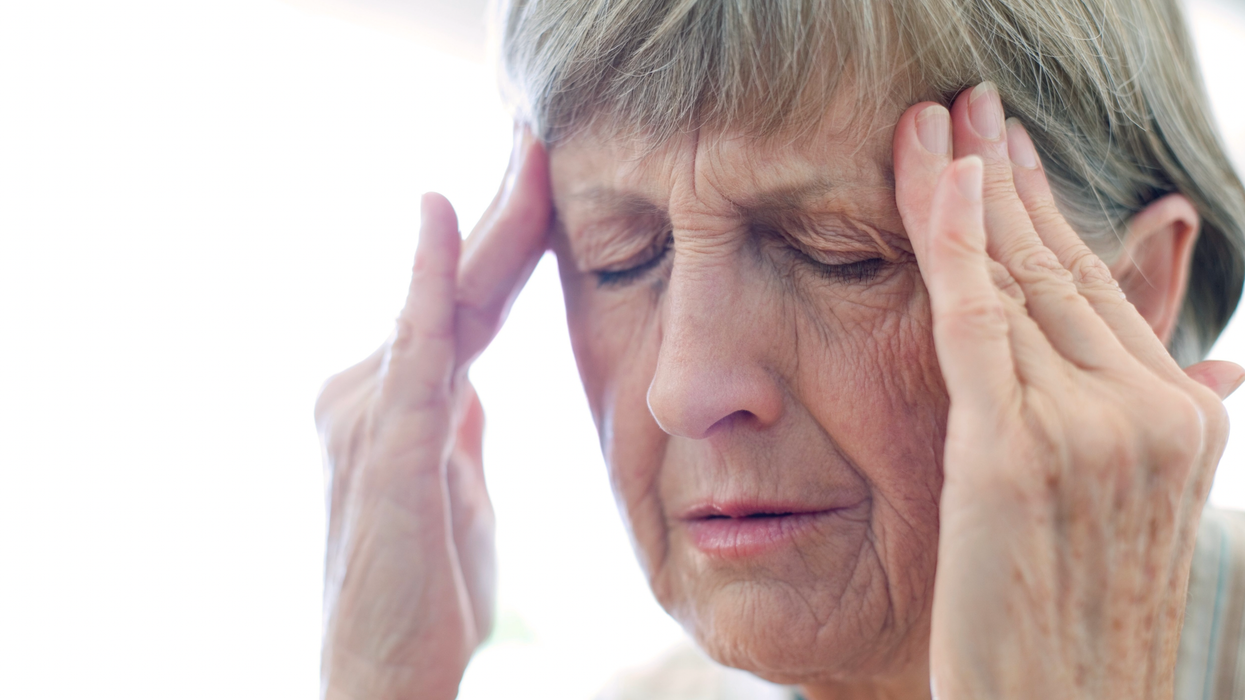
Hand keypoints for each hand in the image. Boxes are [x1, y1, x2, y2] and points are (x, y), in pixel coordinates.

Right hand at [314, 129, 550, 699]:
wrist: (385, 676)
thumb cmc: (423, 593)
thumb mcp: (457, 494)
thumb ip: (458, 431)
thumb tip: (471, 385)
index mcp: (407, 406)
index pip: (465, 308)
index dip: (502, 248)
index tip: (542, 191)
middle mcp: (373, 392)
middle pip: (454, 290)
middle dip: (502, 217)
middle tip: (541, 144)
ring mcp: (370, 413)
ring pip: (443, 303)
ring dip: (489, 228)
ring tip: (531, 157)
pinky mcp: (384, 444)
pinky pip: (416, 346)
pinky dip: (430, 278)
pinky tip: (444, 216)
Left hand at [893, 83, 1243, 697]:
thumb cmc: (1080, 626)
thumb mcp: (1130, 515)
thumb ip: (1152, 428)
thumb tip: (1214, 374)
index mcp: (1178, 422)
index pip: (1104, 292)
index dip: (1052, 215)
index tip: (1013, 155)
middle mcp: (1150, 412)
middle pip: (1065, 269)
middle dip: (1014, 177)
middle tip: (974, 107)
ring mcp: (1088, 427)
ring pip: (1021, 278)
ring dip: (973, 187)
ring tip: (941, 122)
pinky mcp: (1015, 450)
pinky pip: (981, 317)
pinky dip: (960, 238)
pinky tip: (946, 176)